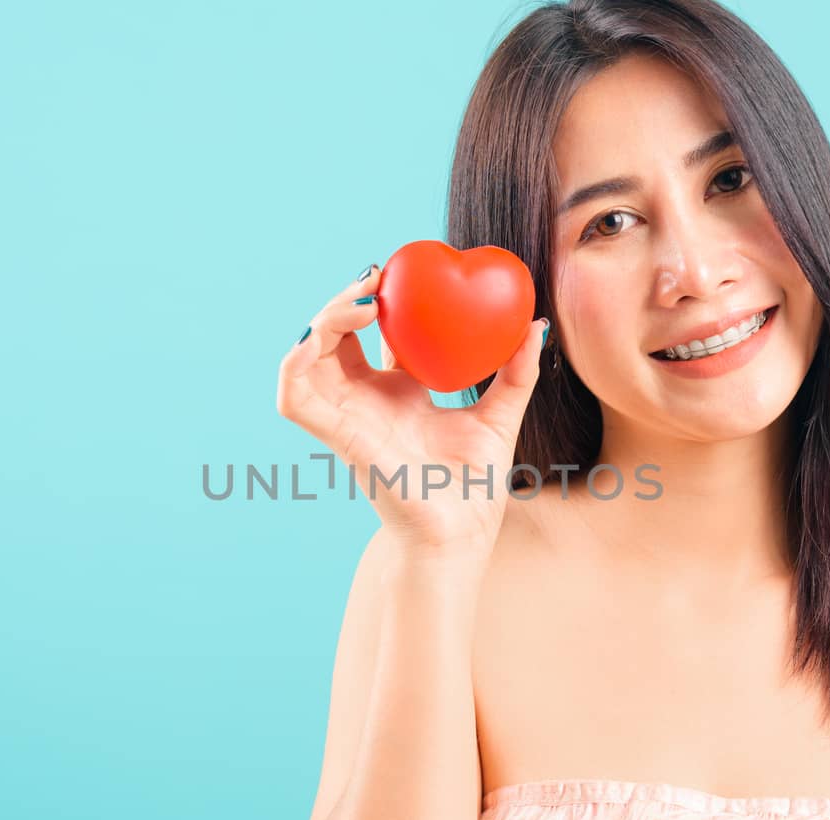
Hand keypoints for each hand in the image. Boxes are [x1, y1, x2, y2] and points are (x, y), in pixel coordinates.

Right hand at [276, 264, 547, 553]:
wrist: (458, 538)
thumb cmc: (474, 491)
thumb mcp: (500, 417)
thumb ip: (515, 372)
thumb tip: (535, 325)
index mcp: (396, 394)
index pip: (372, 335)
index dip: (377, 299)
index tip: (399, 272)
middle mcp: (364, 402)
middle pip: (335, 336)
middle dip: (345, 299)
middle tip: (377, 277)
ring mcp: (345, 419)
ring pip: (307, 356)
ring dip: (322, 320)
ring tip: (362, 302)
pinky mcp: (335, 438)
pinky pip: (294, 396)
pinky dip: (294, 362)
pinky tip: (318, 338)